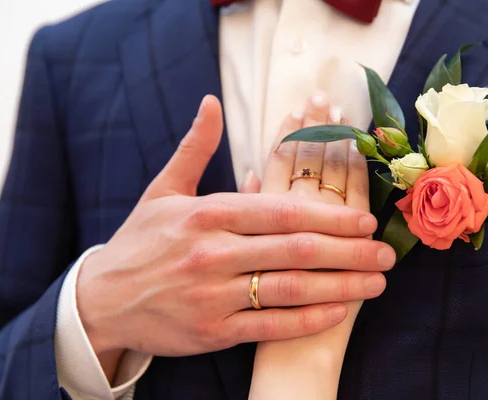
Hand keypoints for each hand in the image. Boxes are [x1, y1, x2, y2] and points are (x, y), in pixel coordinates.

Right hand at [76, 96, 395, 369]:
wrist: (101, 299)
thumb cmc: (139, 242)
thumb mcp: (163, 189)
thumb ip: (195, 147)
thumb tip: (212, 103)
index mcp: (207, 214)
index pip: (282, 211)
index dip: (330, 215)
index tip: (365, 218)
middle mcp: (212, 253)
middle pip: (296, 249)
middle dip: (349, 250)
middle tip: (385, 252)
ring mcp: (213, 295)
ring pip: (291, 288)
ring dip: (342, 285)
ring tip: (376, 282)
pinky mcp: (213, 331)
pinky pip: (271, 326)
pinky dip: (309, 319)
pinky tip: (339, 311)